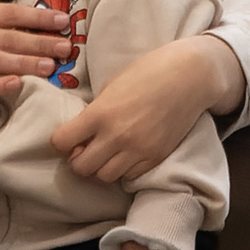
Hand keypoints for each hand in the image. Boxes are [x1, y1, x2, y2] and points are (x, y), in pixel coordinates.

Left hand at [52, 35, 244, 182]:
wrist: (189, 77)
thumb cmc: (148, 72)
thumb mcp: (112, 85)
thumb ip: (95, 110)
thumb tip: (82, 131)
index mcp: (100, 113)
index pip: (61, 142)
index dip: (61, 141)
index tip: (68, 137)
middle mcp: (116, 136)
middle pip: (81, 168)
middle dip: (78, 160)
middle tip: (85, 149)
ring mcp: (137, 150)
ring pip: (104, 177)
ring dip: (100, 167)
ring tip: (106, 153)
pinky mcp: (155, 158)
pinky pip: (129, 176)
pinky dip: (122, 169)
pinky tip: (125, 154)